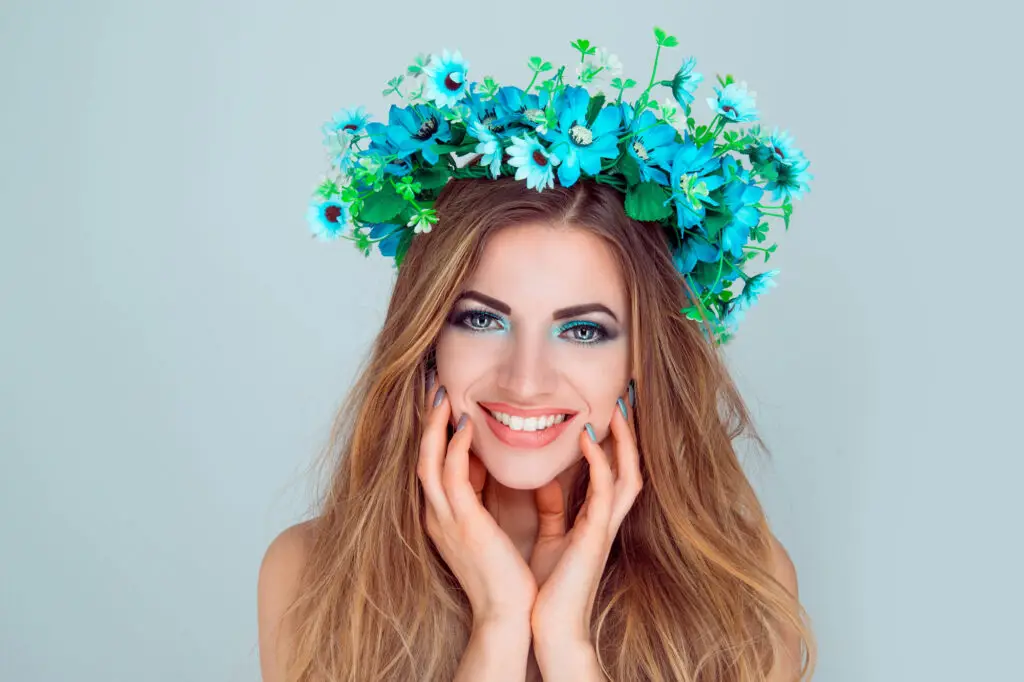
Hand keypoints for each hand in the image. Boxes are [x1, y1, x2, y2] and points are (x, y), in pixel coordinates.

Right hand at [417, 378, 537, 626]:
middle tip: (435, 390)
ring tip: (444, 397)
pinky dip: (455, 448)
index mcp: (443, 518)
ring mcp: (445, 520)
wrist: (507, 614)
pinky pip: (452, 476)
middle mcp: (437, 516)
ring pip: (428, 461)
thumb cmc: (505, 577)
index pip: (431, 467)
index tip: (444, 407)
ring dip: (436, 427)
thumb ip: (482, 500)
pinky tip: (466, 426)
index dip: (434, 435)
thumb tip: (488, 469)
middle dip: (426, 424)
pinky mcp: (463, 523)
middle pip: (421, 458)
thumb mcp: (487, 530)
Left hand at [528, 387, 642, 643]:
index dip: (615, 441)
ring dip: (624, 440)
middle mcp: (606, 520)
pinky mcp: (596, 535)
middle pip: (630, 466)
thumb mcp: (552, 538)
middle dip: (630, 434)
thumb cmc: (549, 588)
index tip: (608, 409)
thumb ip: (553, 511)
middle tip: (626, 398)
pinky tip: (588, 438)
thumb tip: (547, 483)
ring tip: (616, 407)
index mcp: (596, 519)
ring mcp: (605, 527)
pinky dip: (600, 461)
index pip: (614, 471)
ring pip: (628, 474)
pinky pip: (605, 490)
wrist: (548, 627)